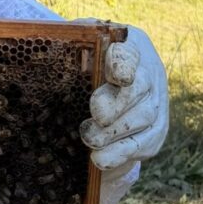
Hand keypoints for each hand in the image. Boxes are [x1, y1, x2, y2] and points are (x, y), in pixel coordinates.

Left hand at [80, 27, 168, 203]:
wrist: (109, 86)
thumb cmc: (87, 60)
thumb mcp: (78, 45)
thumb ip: (69, 45)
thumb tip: (45, 47)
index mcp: (131, 44)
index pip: (131, 51)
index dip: (124, 64)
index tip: (117, 77)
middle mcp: (150, 72)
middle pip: (141, 87)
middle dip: (119, 103)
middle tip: (97, 115)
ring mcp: (157, 102)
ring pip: (146, 117)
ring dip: (117, 132)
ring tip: (90, 140)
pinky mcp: (156, 130)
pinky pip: (145, 143)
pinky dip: (122, 153)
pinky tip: (101, 159)